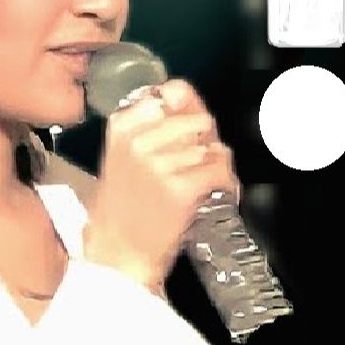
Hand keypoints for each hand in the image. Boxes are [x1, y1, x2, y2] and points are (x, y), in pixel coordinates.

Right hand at [83, 79, 238, 291]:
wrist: (118, 253)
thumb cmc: (122, 208)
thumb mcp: (124, 155)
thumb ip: (153, 123)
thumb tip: (181, 90)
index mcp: (122, 126)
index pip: (173, 92)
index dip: (188, 113)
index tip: (186, 132)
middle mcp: (139, 141)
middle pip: (199, 121)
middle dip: (205, 142)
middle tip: (195, 165)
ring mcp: (160, 164)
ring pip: (212, 149)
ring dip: (214, 167)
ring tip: (199, 186)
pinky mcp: (181, 188)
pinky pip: (220, 172)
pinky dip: (226, 184)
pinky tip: (214, 194)